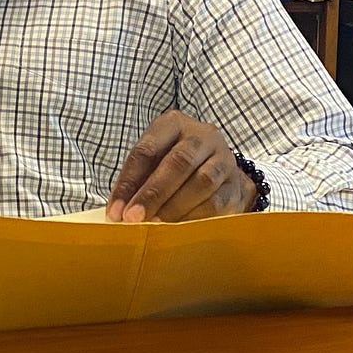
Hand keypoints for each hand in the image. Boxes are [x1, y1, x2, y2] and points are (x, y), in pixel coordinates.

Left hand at [106, 110, 256, 222]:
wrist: (218, 169)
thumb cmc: (175, 165)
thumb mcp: (154, 161)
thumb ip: (137, 181)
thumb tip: (119, 212)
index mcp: (174, 124)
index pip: (147, 149)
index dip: (129, 181)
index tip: (116, 210)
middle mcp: (203, 135)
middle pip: (178, 162)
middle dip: (153, 194)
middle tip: (134, 218)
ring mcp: (224, 158)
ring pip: (202, 182)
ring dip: (174, 207)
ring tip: (155, 226)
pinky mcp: (237, 184)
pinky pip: (217, 202)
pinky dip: (194, 217)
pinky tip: (178, 229)